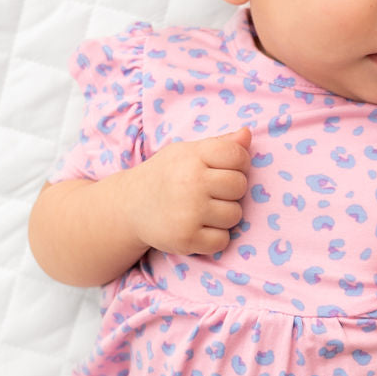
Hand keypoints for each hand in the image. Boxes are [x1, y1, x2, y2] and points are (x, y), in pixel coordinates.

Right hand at [128, 126, 251, 255]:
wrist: (129, 207)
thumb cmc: (167, 175)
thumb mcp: (187, 152)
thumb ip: (220, 144)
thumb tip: (247, 134)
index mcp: (192, 157)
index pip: (237, 155)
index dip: (239, 163)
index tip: (225, 170)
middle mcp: (191, 182)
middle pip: (239, 186)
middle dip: (231, 191)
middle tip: (212, 193)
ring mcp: (189, 212)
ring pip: (235, 215)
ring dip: (224, 216)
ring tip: (203, 211)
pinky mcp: (186, 238)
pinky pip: (222, 241)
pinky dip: (214, 238)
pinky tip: (198, 228)